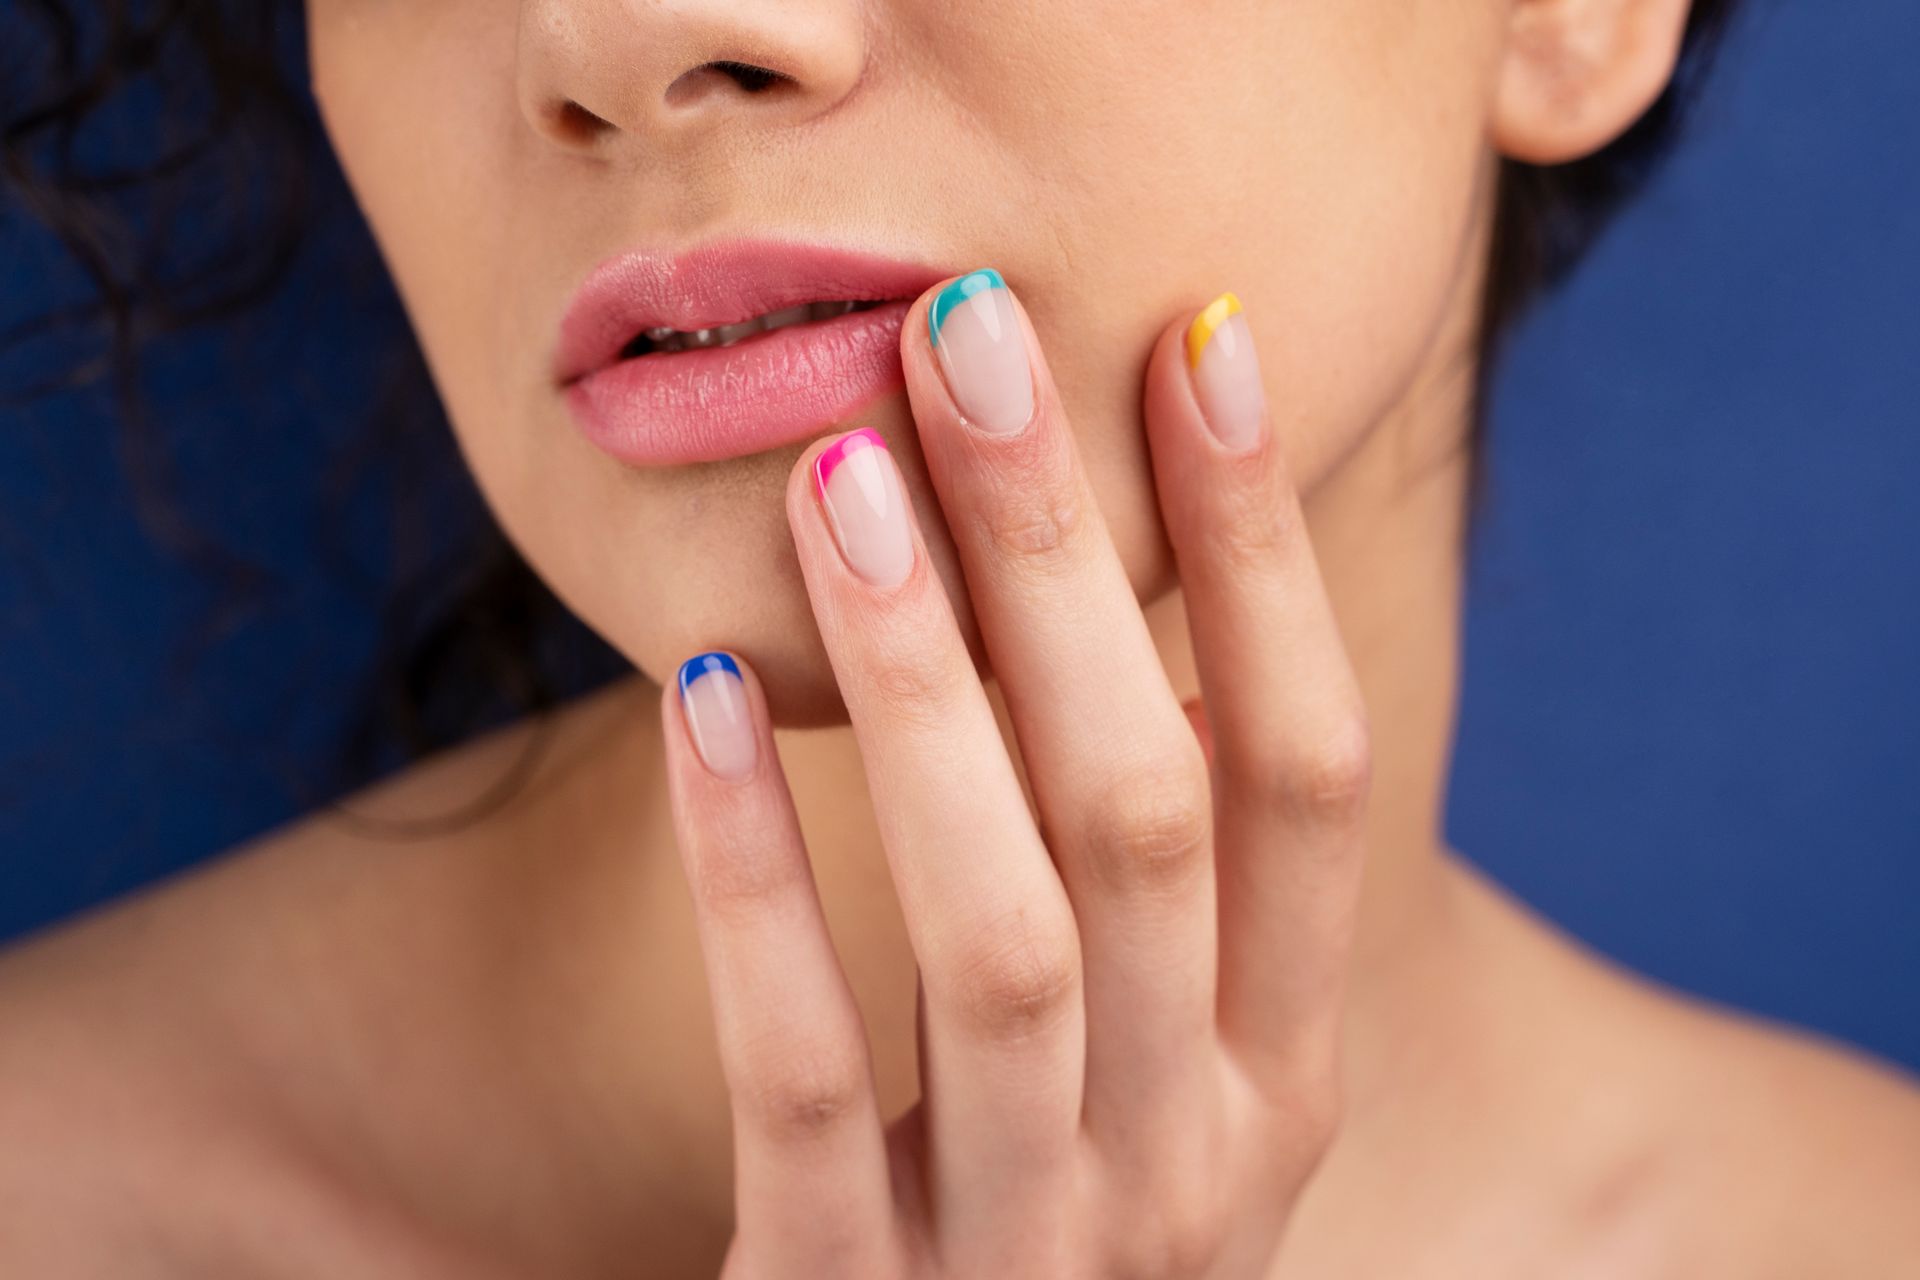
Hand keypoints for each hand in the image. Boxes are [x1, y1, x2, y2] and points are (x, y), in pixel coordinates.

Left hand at [662, 273, 1369, 1277]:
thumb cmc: (1037, 1218)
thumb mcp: (1141, 1071)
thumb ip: (1146, 896)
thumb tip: (1097, 598)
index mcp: (1281, 1074)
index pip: (1313, 773)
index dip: (1269, 556)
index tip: (1205, 343)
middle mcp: (1200, 1160)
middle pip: (1153, 810)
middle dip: (1070, 558)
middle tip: (972, 337)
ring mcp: (1042, 1251)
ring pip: (1004, 929)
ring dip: (923, 686)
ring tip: (842, 478)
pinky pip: (807, 1078)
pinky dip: (755, 883)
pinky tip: (697, 704)